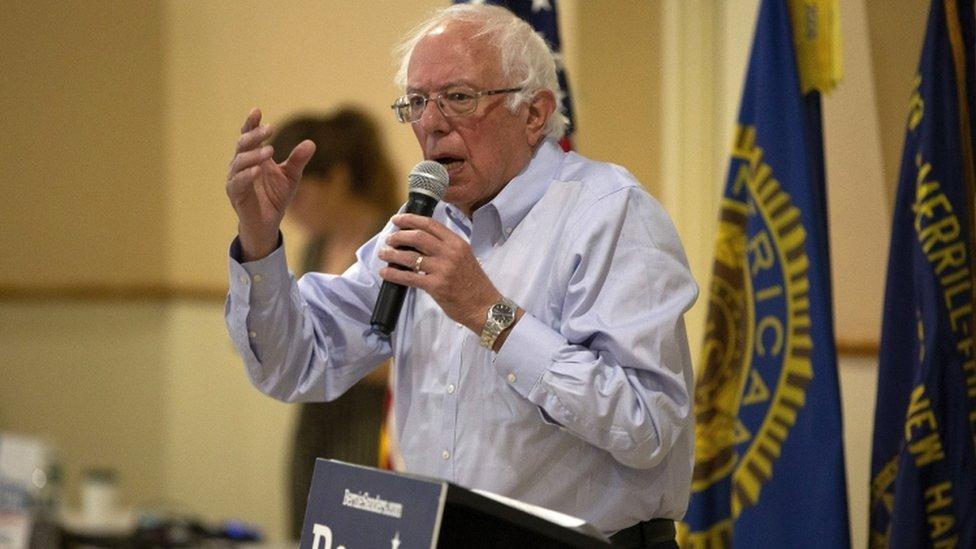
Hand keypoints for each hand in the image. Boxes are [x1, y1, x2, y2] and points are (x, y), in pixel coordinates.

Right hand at [225, 108, 315, 260]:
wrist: (268, 223)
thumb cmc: (276, 197)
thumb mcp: (291, 176)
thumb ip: (298, 160)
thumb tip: (311, 142)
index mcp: (253, 157)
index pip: (249, 135)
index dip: (251, 123)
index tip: (257, 110)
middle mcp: (241, 165)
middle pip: (243, 144)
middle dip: (255, 135)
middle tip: (270, 128)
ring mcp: (235, 179)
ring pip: (239, 162)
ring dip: (254, 154)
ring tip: (269, 150)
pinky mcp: (235, 194)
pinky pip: (238, 182)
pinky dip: (247, 175)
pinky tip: (258, 170)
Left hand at [377, 214, 499, 331]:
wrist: (484, 306)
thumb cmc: (473, 283)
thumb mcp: (464, 257)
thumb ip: (445, 248)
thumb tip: (417, 242)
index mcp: (457, 243)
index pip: (430, 224)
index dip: (410, 220)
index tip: (397, 220)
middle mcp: (450, 253)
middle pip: (418, 237)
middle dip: (399, 236)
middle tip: (389, 239)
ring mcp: (443, 269)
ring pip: (410, 256)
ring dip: (392, 254)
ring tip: (383, 254)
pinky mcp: (436, 286)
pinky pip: (409, 277)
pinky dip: (394, 274)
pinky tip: (385, 273)